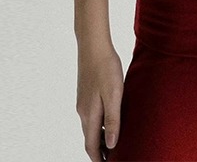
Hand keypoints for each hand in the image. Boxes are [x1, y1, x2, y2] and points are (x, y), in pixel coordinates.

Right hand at [76, 43, 124, 160]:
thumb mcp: (114, 94)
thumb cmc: (106, 68)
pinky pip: (90, 116)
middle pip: (90, 138)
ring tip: (113, 142)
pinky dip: (98, 124)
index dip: (99, 158)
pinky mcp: (84, 93)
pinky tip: (109, 119)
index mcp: (90, 114)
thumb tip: (112, 144)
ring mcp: (82, 102)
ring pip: (90, 126)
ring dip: (100, 137)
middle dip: (99, 150)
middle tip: (112, 158)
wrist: (93, 45)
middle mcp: (83, 111)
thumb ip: (113, 120)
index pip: (92, 145)